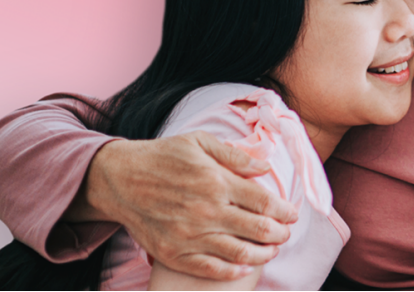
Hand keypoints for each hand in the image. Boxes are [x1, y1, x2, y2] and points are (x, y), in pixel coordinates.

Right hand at [66, 131, 298, 280]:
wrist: (120, 179)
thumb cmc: (162, 157)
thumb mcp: (198, 142)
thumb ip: (235, 155)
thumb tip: (266, 165)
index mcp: (216, 180)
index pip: (265, 202)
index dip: (285, 211)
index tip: (292, 214)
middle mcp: (207, 210)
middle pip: (259, 230)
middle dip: (280, 234)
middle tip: (285, 233)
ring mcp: (191, 235)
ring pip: (241, 254)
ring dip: (264, 254)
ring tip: (271, 249)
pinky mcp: (175, 254)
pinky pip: (212, 270)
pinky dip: (234, 271)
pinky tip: (244, 266)